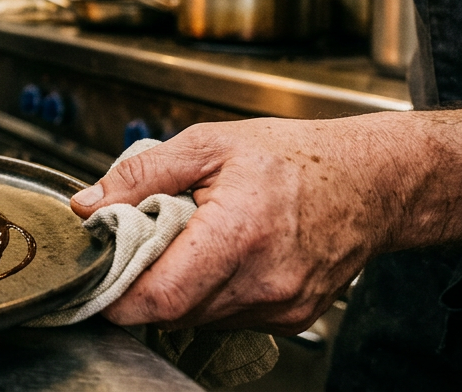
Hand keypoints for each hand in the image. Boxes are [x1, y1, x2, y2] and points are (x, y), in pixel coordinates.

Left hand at [70, 116, 408, 333]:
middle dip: (142, 287)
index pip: (159, 297)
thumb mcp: (208, 143)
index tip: (95, 279)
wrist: (372, 182)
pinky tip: (216, 259)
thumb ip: (141, 173)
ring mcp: (280, 306)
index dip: (117, 296)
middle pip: (173, 312)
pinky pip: (228, 318)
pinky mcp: (290, 318)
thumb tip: (89, 205)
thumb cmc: (295, 158)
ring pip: (198, 319)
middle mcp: (263, 282)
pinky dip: (209, 295)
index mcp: (238, 234)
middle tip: (134, 250)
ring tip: (183, 246)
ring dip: (176, 290)